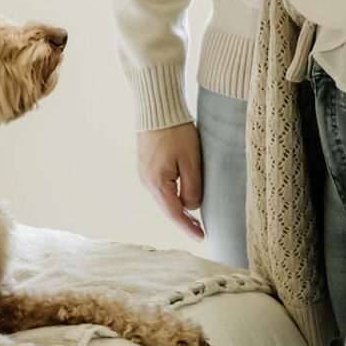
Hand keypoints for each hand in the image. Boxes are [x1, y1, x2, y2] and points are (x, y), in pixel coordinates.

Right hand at [136, 122, 205, 241]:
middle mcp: (146, 181)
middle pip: (167, 208)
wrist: (157, 108)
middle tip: (201, 230)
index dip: (188, 228)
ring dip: (178, 207)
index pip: (174, 214)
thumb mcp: (191, 161)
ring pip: (163, 197)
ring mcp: (143, 172)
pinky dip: (171, 195)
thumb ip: (193, 188)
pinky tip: (182, 195)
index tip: (202, 238)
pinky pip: (159, 187)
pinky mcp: (145, 164)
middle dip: (184, 220)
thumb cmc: (176, 132)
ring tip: (194, 215)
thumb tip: (191, 207)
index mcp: (157, 183)